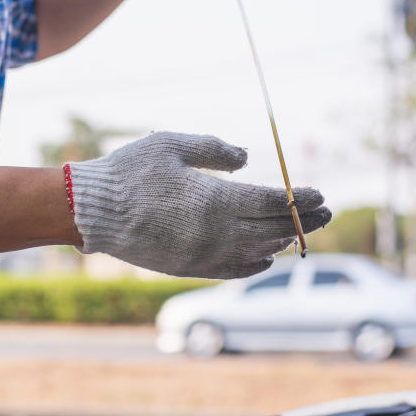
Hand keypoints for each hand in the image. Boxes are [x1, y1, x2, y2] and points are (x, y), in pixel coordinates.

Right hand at [66, 132, 330, 278]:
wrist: (89, 212)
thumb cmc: (128, 171)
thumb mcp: (172, 144)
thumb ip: (215, 150)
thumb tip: (248, 158)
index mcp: (214, 200)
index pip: (273, 203)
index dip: (300, 199)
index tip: (320, 194)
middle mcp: (215, 234)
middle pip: (273, 229)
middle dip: (303, 221)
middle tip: (326, 214)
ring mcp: (202, 255)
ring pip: (257, 253)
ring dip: (282, 241)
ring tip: (297, 231)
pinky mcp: (188, 268)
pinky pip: (232, 271)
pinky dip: (255, 264)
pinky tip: (265, 256)